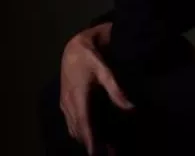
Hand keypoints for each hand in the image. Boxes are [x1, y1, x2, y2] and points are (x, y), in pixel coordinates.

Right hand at [60, 23, 134, 154]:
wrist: (73, 48)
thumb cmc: (90, 57)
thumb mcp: (104, 70)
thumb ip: (116, 89)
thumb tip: (130, 107)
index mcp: (79, 94)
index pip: (84, 123)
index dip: (91, 141)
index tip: (97, 154)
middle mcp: (69, 102)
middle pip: (79, 130)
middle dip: (91, 144)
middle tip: (110, 152)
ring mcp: (64, 103)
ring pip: (73, 129)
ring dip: (85, 139)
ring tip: (104, 148)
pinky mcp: (63, 103)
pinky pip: (70, 123)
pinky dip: (79, 132)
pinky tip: (91, 135)